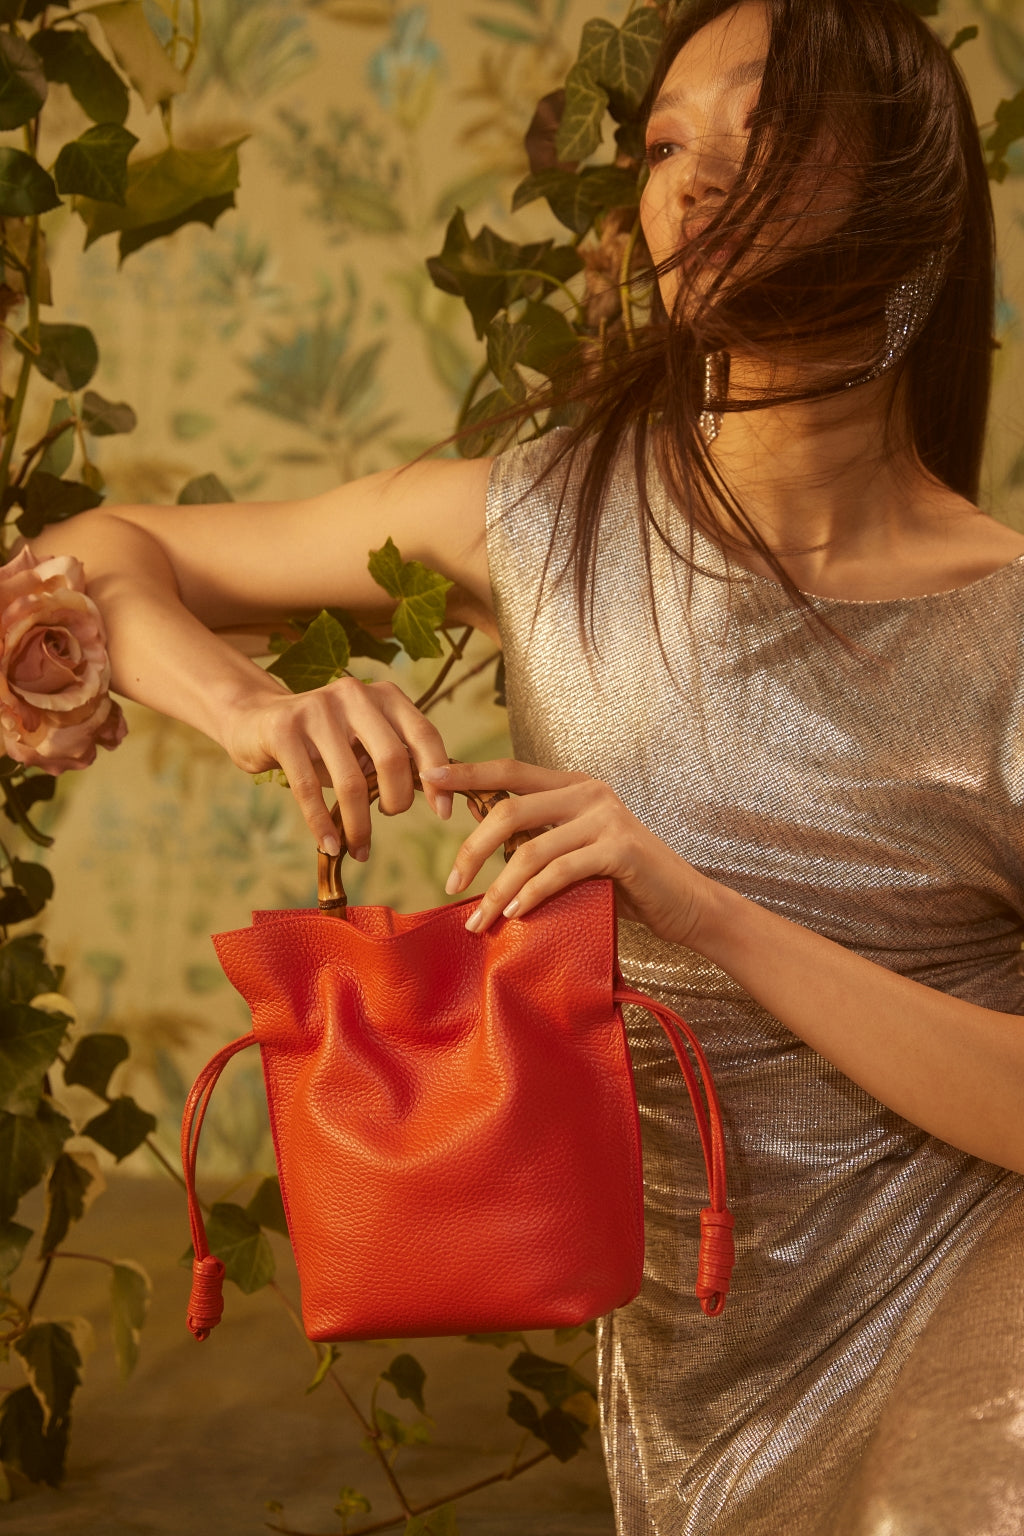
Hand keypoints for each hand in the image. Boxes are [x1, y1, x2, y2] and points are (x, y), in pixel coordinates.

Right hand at [223, 676, 451, 856]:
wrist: (256, 720)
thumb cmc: (323, 740)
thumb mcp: (363, 740)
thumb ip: (396, 758)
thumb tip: (438, 794)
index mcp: (383, 695)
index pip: (424, 735)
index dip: (438, 777)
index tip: (442, 812)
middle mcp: (354, 695)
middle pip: (393, 758)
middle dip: (398, 800)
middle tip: (390, 817)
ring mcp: (317, 710)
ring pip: (352, 781)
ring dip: (359, 824)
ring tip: (361, 849)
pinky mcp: (284, 730)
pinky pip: (309, 788)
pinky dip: (322, 824)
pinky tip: (330, 845)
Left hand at [422, 758, 713, 946]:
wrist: (685, 904)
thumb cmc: (625, 883)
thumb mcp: (576, 852)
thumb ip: (540, 840)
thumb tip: (483, 847)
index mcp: (574, 786)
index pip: (510, 771)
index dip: (468, 773)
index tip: (429, 777)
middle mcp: (589, 792)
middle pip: (509, 810)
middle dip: (472, 849)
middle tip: (451, 884)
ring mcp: (607, 818)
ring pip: (529, 848)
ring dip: (497, 888)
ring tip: (479, 919)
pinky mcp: (620, 849)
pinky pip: (559, 871)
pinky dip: (532, 894)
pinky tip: (516, 913)